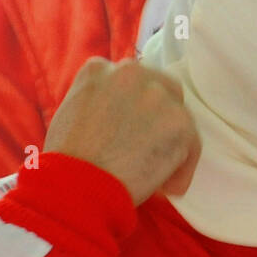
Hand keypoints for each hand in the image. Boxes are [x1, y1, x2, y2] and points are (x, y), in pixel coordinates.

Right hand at [43, 57, 199, 205]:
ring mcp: (156, 95)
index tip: (130, 130)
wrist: (76, 187)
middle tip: (148, 147)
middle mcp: (130, 72)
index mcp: (99, 68)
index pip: (130, 81)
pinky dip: (182, 167)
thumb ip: (99, 101)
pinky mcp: (178, 121)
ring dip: (170, 141)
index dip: (134, 107)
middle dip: (158, 116)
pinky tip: (165, 186)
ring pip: (177, 115)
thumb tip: (121, 115)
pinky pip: (190, 143)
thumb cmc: (65, 163)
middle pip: (161, 88)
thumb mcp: (71, 112)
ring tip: (154, 171)